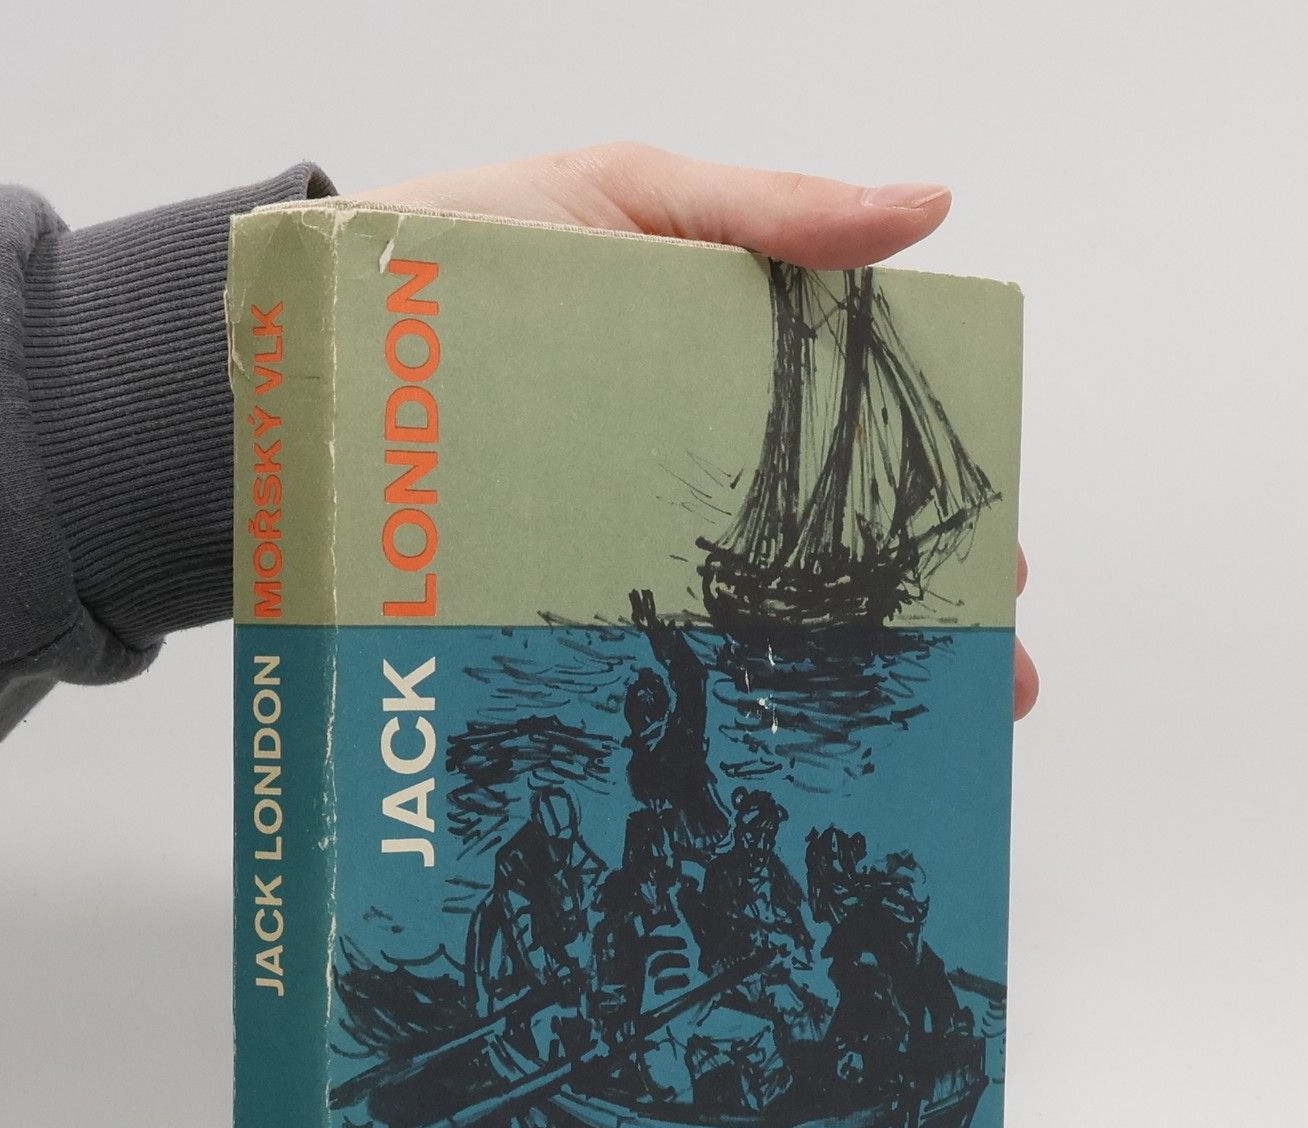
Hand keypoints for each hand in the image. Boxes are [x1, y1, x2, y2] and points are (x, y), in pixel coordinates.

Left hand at [365, 144, 1038, 719]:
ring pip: (751, 616)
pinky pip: (646, 650)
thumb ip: (766, 212)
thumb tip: (925, 209)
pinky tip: (763, 750)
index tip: (999, 572)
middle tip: (983, 682)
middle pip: (822, 549)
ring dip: (830, 681)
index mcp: (722, 364)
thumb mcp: (624, 197)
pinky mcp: (552, 586)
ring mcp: (621, 533)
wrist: (309, 341)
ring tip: (899, 741)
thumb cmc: (462, 242)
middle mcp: (683, 460)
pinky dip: (710, 703)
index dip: (934, 510)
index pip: (858, 447)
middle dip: (909, 621)